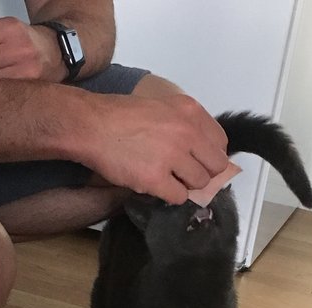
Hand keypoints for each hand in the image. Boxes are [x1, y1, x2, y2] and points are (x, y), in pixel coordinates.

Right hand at [83, 93, 228, 204]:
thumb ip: (184, 125)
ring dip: (185, 185)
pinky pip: (178, 197)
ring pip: (199, 183)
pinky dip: (169, 196)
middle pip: (216, 166)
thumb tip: (201, 152)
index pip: (220, 142)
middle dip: (201, 173)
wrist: (91, 125)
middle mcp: (186, 132)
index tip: (196, 161)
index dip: (209, 155)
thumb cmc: (120, 116)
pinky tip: (155, 185)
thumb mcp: (161, 107)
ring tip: (165, 178)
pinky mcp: (155, 179)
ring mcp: (172, 156)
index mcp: (190, 111)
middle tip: (182, 174)